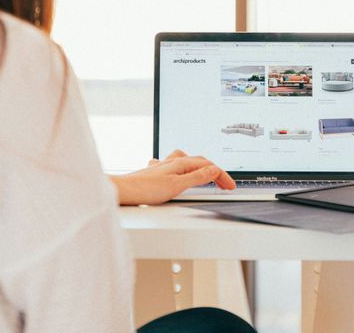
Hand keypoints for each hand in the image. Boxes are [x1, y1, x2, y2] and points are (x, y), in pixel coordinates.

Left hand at [109, 150, 235, 204]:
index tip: (230, 186)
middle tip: (224, 184)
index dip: (222, 176)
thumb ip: (197, 177)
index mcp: (180, 163)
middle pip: (200, 162)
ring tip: (207, 175)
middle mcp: (172, 161)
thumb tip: (214, 170)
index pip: (208, 166)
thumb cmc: (145, 189)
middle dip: (214, 171)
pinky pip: (174, 166)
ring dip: (200, 167)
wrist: (123, 191)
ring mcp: (164, 166)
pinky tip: (179, 174)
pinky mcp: (156, 173)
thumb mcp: (177, 185)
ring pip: (187, 161)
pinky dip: (184, 170)